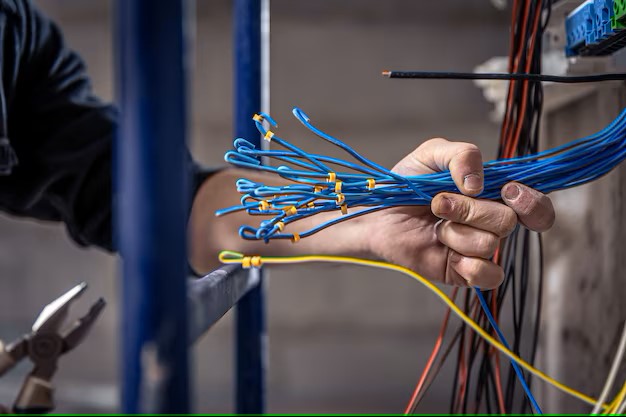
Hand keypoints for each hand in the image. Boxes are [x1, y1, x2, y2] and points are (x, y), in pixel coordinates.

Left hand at [365, 138, 554, 288]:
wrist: (376, 214)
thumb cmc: (406, 184)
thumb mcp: (432, 154)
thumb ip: (461, 154)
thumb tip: (478, 184)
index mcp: (493, 194)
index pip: (535, 206)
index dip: (531, 202)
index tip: (506, 191)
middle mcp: (491, 223)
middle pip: (507, 222)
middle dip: (469, 210)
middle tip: (438, 204)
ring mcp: (478, 249)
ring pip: (490, 245)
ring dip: (455, 232)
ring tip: (434, 226)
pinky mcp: (465, 272)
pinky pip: (488, 275)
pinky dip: (468, 264)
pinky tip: (445, 251)